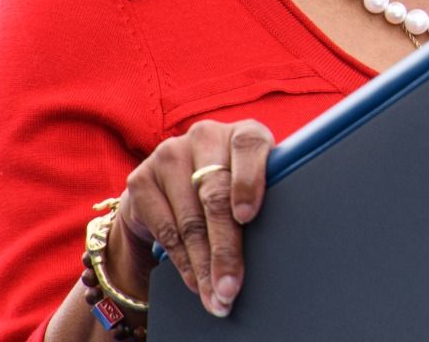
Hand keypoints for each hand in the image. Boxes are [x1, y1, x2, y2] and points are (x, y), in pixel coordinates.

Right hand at [114, 119, 274, 316]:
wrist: (171, 187)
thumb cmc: (230, 187)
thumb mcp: (253, 185)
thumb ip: (266, 198)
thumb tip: (287, 246)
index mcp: (243, 132)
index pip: (250, 146)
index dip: (249, 181)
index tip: (248, 216)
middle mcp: (206, 136)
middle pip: (216, 195)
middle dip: (225, 249)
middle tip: (232, 287)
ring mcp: (170, 154)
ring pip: (190, 220)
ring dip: (204, 266)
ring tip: (218, 296)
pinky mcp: (141, 179)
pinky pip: (166, 229)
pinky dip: (183, 262)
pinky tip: (196, 282)